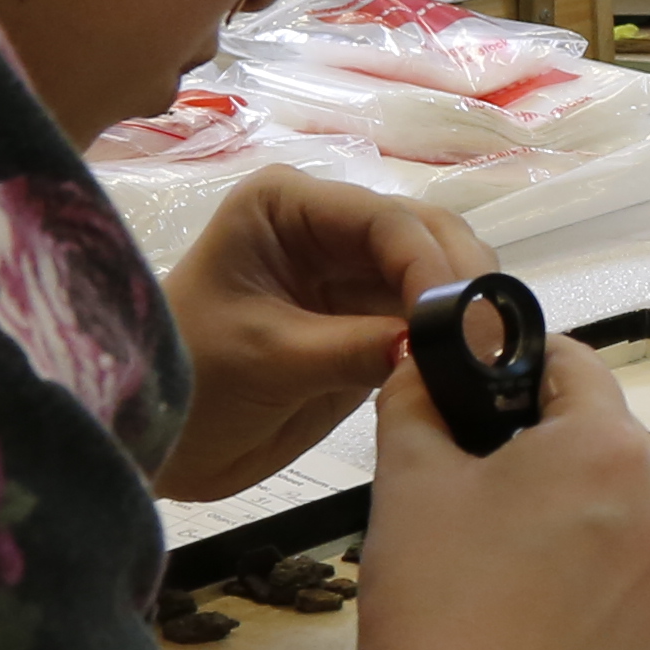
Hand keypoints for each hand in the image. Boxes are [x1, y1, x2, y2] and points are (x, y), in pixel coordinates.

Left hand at [156, 165, 480, 502]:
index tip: (460, 318)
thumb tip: (434, 347)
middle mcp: (327, 228)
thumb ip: (353, 347)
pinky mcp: (367, 324)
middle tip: (490, 338)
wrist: (159, 443)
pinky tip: (472, 367)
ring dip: (466, 310)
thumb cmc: (190, 383)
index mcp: (287, 207)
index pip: (383, 219)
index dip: (431, 264)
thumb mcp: (267, 358)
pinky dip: (453, 340)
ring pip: (437, 274)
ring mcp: (351, 276)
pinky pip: (427, 321)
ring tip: (489, 356)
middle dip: (461, 281)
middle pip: (424, 236)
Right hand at [267, 337, 649, 649]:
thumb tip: (424, 364)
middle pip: (607, 445)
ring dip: (579, 523)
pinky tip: (536, 613)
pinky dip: (598, 589)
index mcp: (608, 448)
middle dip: (551, 455)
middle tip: (483, 494)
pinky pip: (638, 587)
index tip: (490, 395)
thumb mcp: (408, 473)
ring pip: (626, 518)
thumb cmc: (433, 605)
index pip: (576, 367)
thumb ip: (417, 396)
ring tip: (506, 564)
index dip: (523, 371)